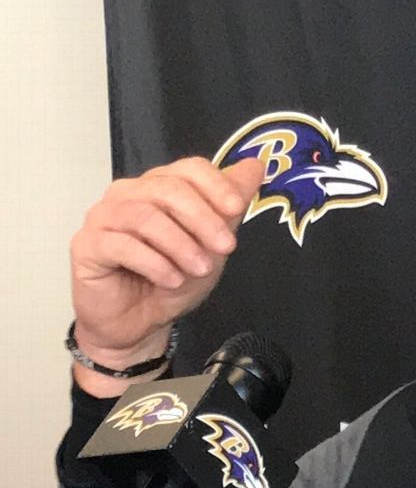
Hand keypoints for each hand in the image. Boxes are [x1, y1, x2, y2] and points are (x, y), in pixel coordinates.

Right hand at [69, 157, 264, 394]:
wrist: (139, 321)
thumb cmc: (173, 278)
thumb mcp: (212, 243)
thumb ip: (230, 206)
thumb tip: (256, 165)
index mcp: (159, 186)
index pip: (189, 168)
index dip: (216, 185)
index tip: (237, 209)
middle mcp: (129, 194)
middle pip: (168, 188)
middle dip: (203, 219)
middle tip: (226, 247)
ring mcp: (104, 217)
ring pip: (145, 216)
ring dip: (181, 245)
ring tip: (199, 269)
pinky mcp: (87, 245)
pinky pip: (121, 245)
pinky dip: (154, 263)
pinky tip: (171, 279)